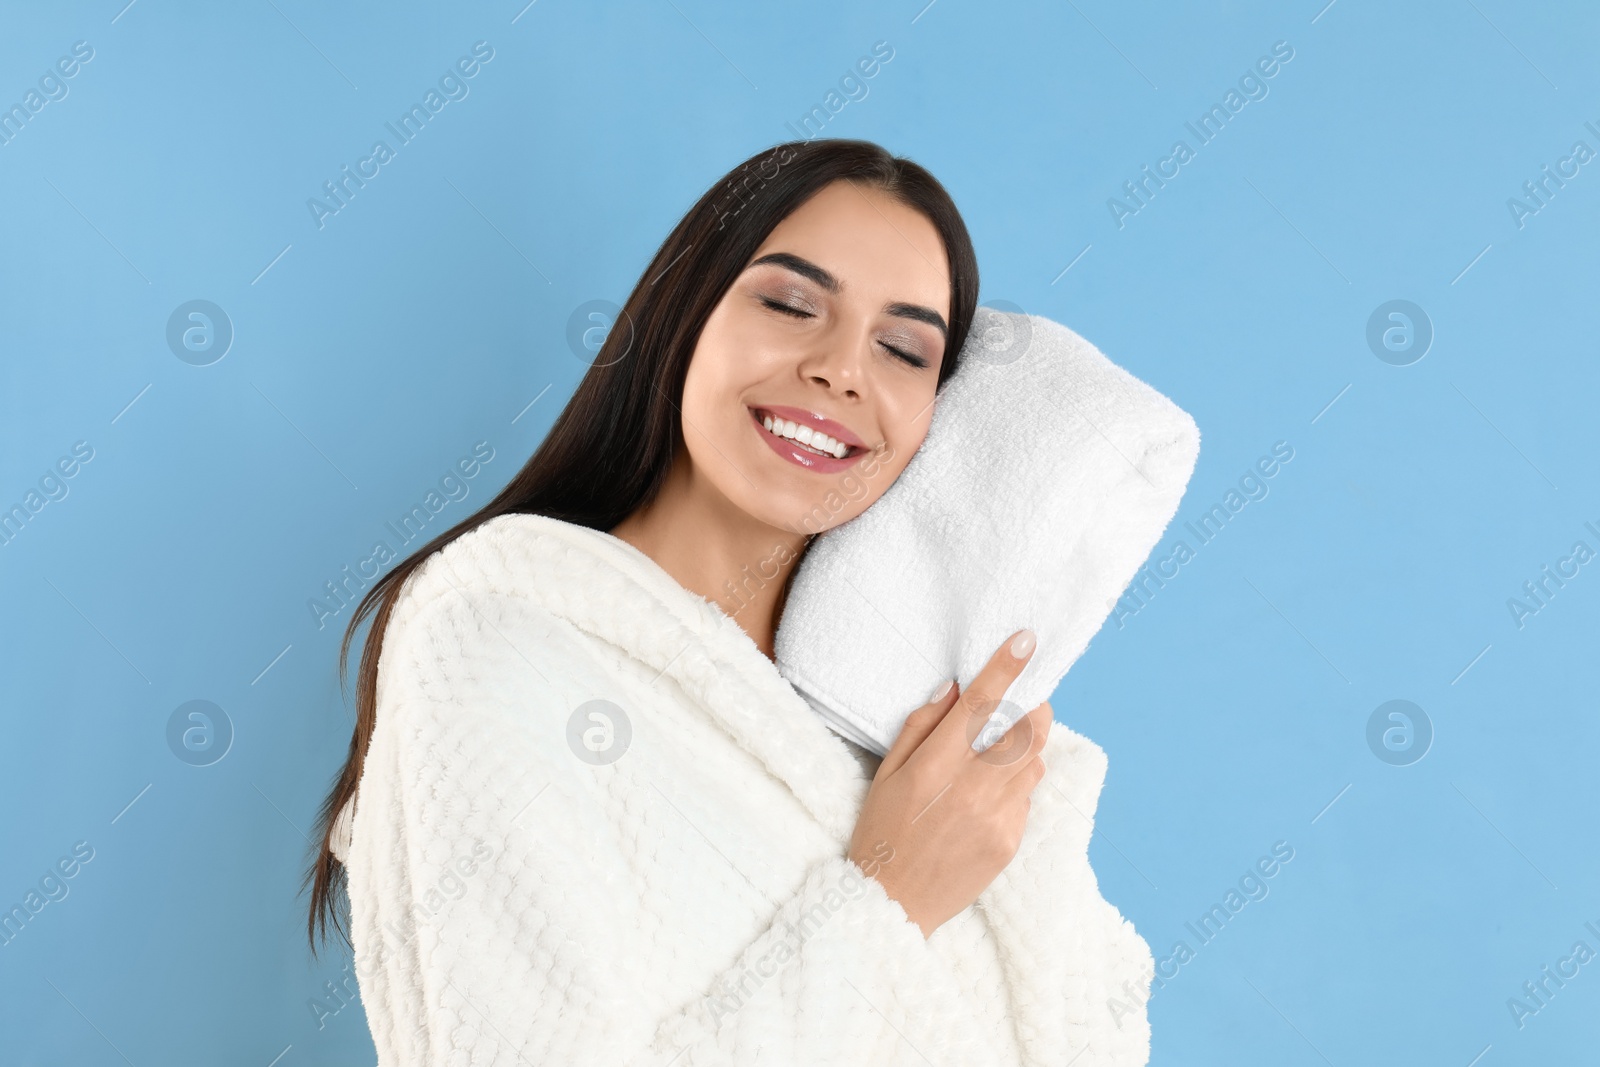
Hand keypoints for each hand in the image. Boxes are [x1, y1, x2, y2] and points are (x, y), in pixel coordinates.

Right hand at [846, 629, 1052, 938]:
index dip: (1005, 668)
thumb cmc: (882, 832)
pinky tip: (990, 795)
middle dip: (1033, 706)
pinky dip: (1017, 786)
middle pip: (1025, 730)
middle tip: (1027, 700)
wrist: (893, 903)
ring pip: (1034, 761)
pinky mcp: (1010, 841)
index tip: (1026, 639)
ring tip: (1000, 752)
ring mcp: (996, 818)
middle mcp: (970, 789)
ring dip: (1027, 747)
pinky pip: (1028, 797)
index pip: (979, 705)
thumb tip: (956, 688)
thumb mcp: (887, 773)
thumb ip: (921, 726)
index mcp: (934, 767)